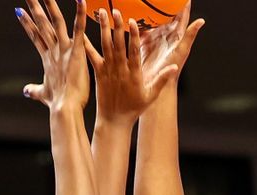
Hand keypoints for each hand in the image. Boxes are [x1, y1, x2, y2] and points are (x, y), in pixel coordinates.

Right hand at [17, 0, 89, 111]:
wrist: (65, 109)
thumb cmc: (58, 103)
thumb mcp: (43, 93)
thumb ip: (33, 90)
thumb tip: (25, 91)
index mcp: (47, 58)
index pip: (35, 36)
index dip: (27, 23)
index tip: (19, 10)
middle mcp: (53, 51)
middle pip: (42, 24)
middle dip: (34, 7)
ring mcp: (63, 50)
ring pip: (56, 21)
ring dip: (50, 5)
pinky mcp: (75, 51)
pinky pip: (78, 29)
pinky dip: (80, 14)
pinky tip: (81, 0)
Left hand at [86, 9, 178, 123]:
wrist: (114, 121)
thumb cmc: (133, 109)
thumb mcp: (151, 96)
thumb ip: (162, 80)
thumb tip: (174, 67)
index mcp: (134, 74)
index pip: (134, 51)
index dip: (133, 36)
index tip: (132, 22)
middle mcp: (120, 70)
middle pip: (118, 45)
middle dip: (116, 26)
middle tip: (114, 10)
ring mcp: (108, 71)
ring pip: (105, 47)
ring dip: (103, 29)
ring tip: (101, 12)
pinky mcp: (99, 74)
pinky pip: (92, 57)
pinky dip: (87, 46)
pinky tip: (82, 34)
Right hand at [140, 1, 203, 91]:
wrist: (157, 86)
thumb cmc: (172, 70)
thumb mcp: (181, 51)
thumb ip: (189, 35)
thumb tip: (201, 21)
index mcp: (176, 35)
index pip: (180, 15)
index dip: (181, 4)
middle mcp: (165, 34)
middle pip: (164, 14)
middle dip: (161, 4)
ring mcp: (153, 38)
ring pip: (150, 20)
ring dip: (146, 11)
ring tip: (142, 1)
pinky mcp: (142, 43)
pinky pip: (138, 29)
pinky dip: (135, 22)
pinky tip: (129, 14)